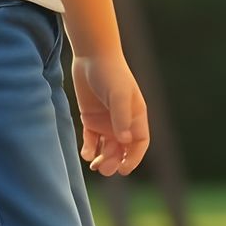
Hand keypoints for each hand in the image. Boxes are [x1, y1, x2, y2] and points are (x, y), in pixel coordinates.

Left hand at [72, 52, 150, 176]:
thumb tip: (124, 141)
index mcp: (136, 116)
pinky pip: (91, 139)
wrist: (92, 56)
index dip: (134, 158)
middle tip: (104, 169)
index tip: (124, 170)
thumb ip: (121, 117)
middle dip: (115, 161)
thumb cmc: (111, 73)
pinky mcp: (90, 118)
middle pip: (122, 149)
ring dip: (103, 158)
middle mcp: (122, 121)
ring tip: (95, 165)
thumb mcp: (118, 94)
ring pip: (106, 147)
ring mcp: (106, 120)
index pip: (139, 143)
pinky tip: (86, 153)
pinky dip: (89, 148)